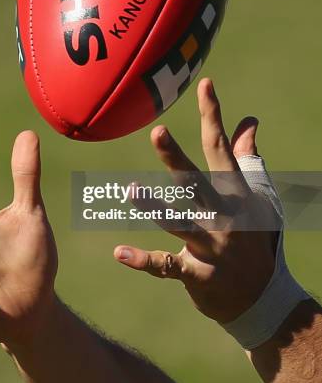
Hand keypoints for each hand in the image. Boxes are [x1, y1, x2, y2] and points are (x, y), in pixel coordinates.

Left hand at [114, 78, 276, 323]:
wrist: (263, 297)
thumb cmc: (255, 237)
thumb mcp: (258, 197)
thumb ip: (247, 158)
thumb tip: (250, 121)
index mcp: (236, 193)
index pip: (221, 148)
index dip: (214, 115)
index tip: (206, 84)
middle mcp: (224, 216)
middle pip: (196, 183)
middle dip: (177, 158)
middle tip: (157, 131)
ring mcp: (211, 246)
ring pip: (180, 223)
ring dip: (155, 208)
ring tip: (130, 191)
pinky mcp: (198, 274)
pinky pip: (167, 266)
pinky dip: (143, 261)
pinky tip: (119, 253)